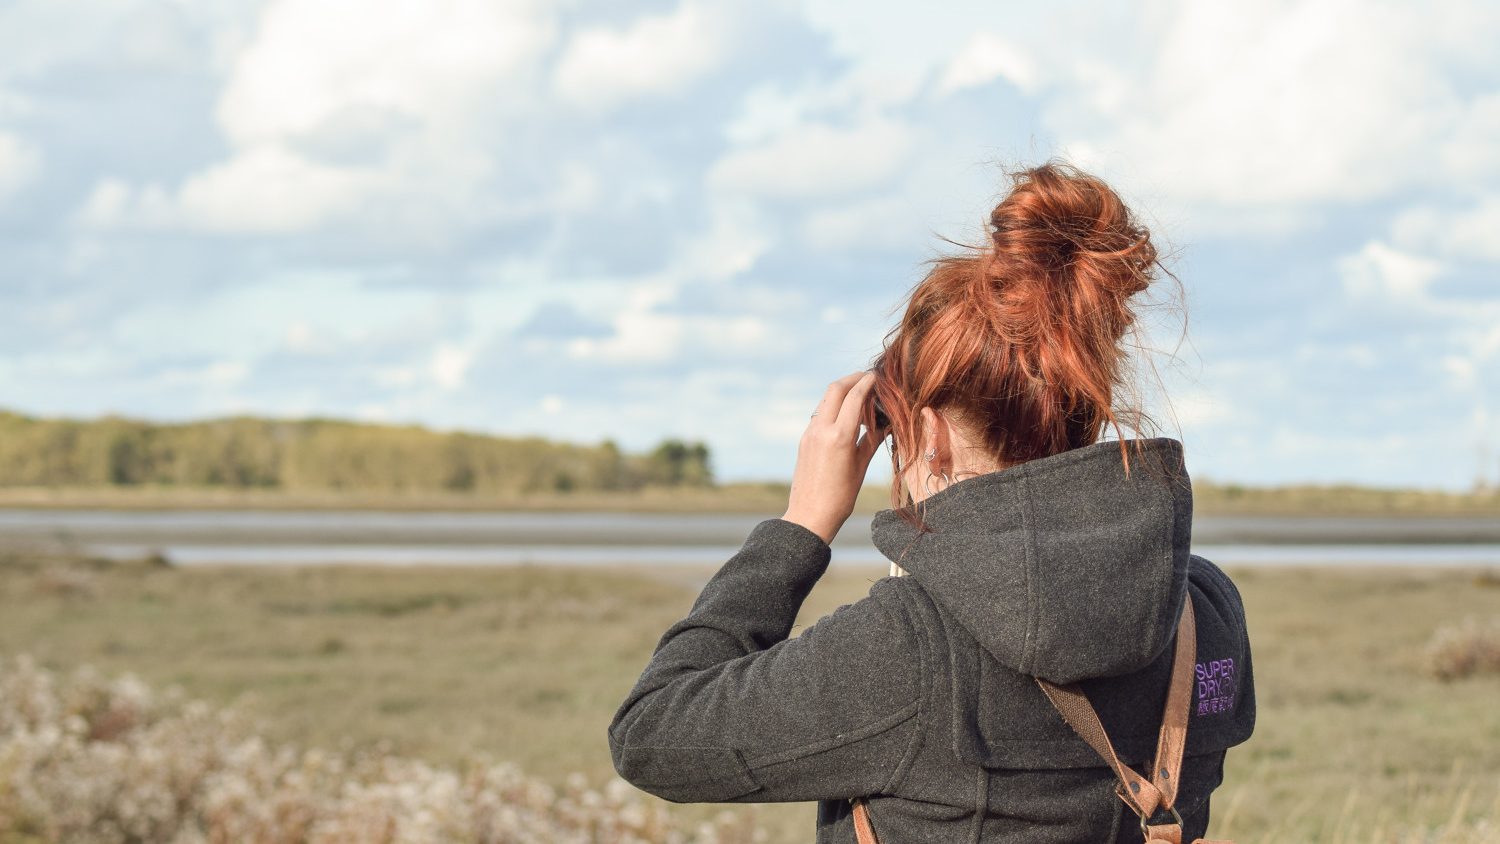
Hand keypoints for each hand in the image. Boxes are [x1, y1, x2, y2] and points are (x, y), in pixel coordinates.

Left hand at [781, 371, 886, 543]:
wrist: (810, 516)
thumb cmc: (841, 497)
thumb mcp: (861, 466)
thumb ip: (873, 439)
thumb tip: (886, 421)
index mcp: (839, 436)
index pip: (854, 396)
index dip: (867, 382)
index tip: (877, 376)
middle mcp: (821, 430)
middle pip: (836, 389)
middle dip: (852, 379)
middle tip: (868, 379)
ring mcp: (810, 433)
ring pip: (826, 399)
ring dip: (842, 392)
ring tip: (860, 398)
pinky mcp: (804, 439)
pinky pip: (820, 413)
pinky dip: (834, 407)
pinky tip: (846, 416)